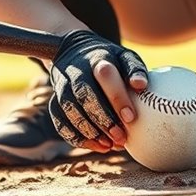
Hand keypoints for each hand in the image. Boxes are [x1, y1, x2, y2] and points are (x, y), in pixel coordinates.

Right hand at [48, 30, 147, 151]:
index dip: (117, 97)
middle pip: (84, 94)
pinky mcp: (54, 98)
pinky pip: (58, 119)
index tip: (130, 118)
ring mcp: (62, 84)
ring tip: (108, 145)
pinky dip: (74, 135)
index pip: (105, 75)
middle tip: (120, 137)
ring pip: (69, 108)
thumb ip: (135, 69)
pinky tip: (93, 145)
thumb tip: (141, 85)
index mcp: (98, 58)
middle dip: (103, 119)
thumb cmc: (109, 60)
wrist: (74, 50)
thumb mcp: (124, 57)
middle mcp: (77, 70)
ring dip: (88, 130)